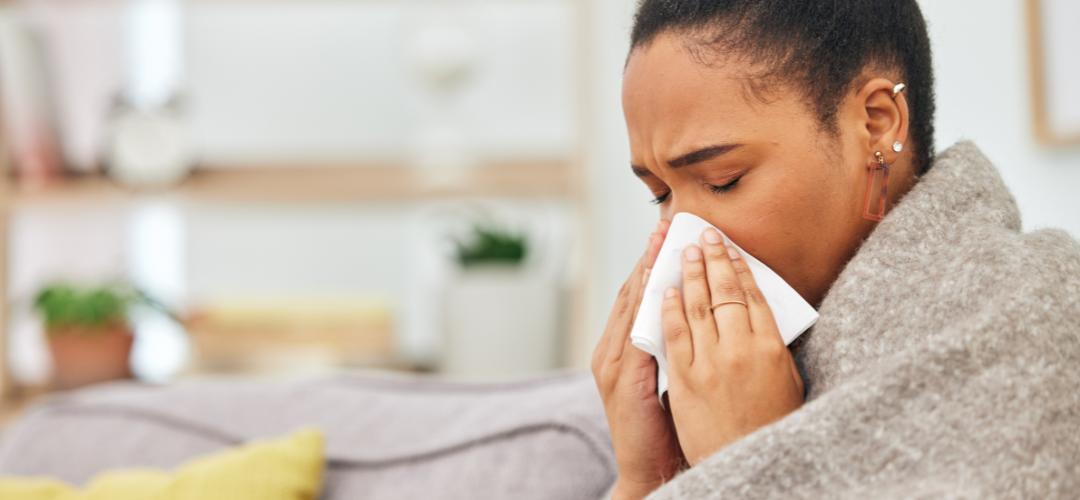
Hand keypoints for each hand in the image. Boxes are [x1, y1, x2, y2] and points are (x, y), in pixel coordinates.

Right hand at [592, 219, 684, 499]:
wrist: (652, 472)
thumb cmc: (669, 428)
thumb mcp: (670, 378)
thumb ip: (676, 346)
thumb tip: (701, 314)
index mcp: (622, 349)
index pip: (638, 295)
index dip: (651, 261)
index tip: (667, 232)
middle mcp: (612, 351)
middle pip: (631, 292)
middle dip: (648, 255)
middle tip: (665, 223)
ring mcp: (614, 365)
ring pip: (630, 306)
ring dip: (647, 270)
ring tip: (662, 241)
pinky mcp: (625, 381)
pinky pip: (636, 333)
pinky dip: (646, 306)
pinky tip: (659, 285)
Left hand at [662, 227, 804, 465]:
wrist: (741, 465)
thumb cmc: (768, 428)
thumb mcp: (785, 384)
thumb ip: (772, 348)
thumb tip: (761, 317)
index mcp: (771, 348)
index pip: (753, 295)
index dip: (740, 267)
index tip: (730, 247)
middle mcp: (742, 350)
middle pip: (724, 292)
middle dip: (711, 259)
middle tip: (702, 235)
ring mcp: (710, 363)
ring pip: (696, 307)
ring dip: (687, 274)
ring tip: (681, 251)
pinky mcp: (684, 379)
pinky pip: (673, 335)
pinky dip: (668, 309)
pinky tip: (663, 290)